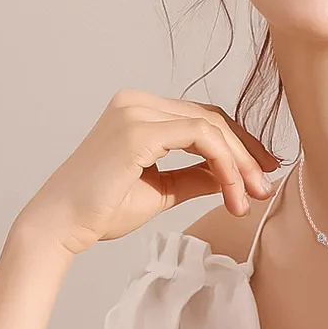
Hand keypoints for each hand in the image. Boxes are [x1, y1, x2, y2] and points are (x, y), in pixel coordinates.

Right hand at [13, 87, 280, 255]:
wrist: (61, 227)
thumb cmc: (101, 209)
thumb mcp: (162, 189)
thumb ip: (197, 176)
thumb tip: (235, 176)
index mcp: (139, 109)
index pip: (202, 118)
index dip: (238, 144)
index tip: (261, 173)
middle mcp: (137, 101)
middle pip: (212, 118)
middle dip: (246, 153)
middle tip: (265, 186)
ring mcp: (136, 110)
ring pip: (211, 126)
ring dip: (239, 163)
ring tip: (251, 196)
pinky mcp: (139, 129)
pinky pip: (201, 137)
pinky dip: (225, 164)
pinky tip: (232, 191)